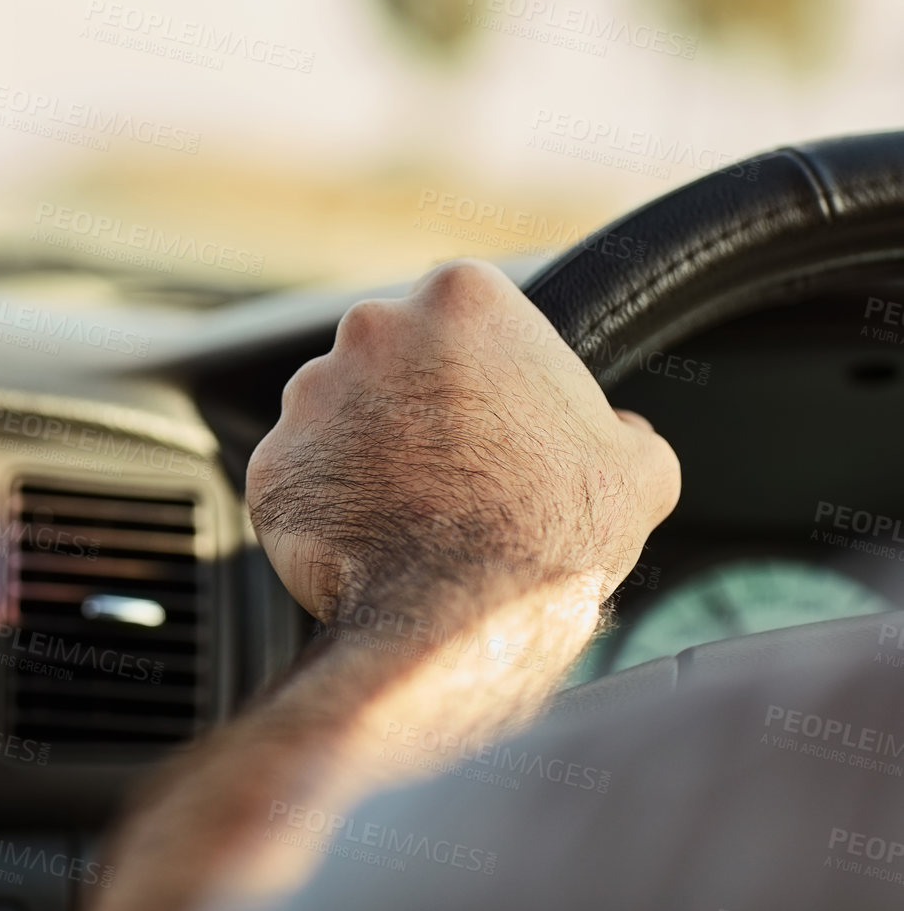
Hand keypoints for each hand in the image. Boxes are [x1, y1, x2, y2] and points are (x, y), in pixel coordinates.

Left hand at [247, 258, 679, 628]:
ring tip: (412, 511)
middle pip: (393, 357)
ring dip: (365, 450)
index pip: (464, 317)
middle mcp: (373, 326)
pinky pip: (300, 475)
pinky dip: (326, 504)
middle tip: (456, 467)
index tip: (497, 417)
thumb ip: (624, 428)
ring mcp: (311, 392)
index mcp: (462, 299)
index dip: (483, 371)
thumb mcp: (637, 467)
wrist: (466, 612)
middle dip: (416, 403)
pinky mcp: (273, 459)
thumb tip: (623, 433)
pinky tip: (369, 540)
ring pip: (337, 412)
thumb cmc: (556, 529)